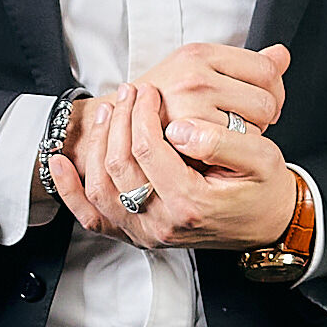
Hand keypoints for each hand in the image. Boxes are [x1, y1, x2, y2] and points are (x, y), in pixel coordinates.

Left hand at [67, 67, 302, 251]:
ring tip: (109, 113)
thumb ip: (224, 142)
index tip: (149, 91)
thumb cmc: (264, 190)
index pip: (148, 151)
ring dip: (97, 146)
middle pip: (118, 166)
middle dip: (120, 122)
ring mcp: (145, 233)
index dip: (143, 115)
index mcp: (191, 203)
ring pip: (100, 189)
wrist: (267, 225)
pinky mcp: (136, 235)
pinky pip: (92, 217)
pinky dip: (70, 190)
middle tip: (130, 93)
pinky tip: (60, 163)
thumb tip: (183, 129)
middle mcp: (162, 224)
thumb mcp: (262, 160)